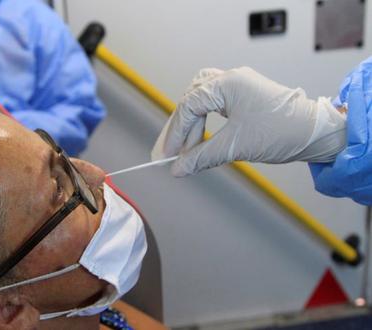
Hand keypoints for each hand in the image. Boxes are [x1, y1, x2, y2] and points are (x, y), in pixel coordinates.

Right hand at [151, 67, 345, 176]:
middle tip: (172, 151)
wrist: (316, 132)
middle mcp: (231, 79)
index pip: (189, 105)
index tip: (168, 154)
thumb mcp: (236, 146)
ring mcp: (239, 85)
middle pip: (192, 99)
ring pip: (201, 98)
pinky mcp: (245, 95)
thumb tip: (178, 169)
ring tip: (186, 146)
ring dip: (192, 122)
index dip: (176, 131)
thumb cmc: (282, 133)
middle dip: (181, 127)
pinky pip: (214, 102)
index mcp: (228, 83)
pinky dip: (204, 119)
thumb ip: (201, 157)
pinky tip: (201, 136)